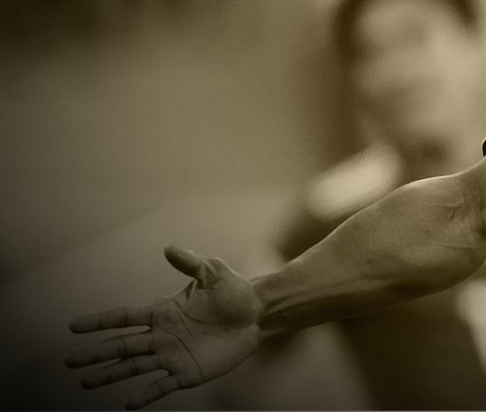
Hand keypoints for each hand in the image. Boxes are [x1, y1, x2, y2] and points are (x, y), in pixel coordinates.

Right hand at [64, 246, 263, 408]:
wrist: (257, 314)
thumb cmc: (233, 292)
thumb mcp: (212, 273)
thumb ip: (190, 263)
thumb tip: (169, 248)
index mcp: (162, 312)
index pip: (124, 317)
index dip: (100, 321)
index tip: (73, 326)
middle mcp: (161, 336)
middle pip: (122, 345)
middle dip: (96, 353)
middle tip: (69, 361)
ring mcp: (172, 355)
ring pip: (134, 366)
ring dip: (110, 375)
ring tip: (86, 382)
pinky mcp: (187, 372)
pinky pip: (162, 385)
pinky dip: (146, 394)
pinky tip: (128, 403)